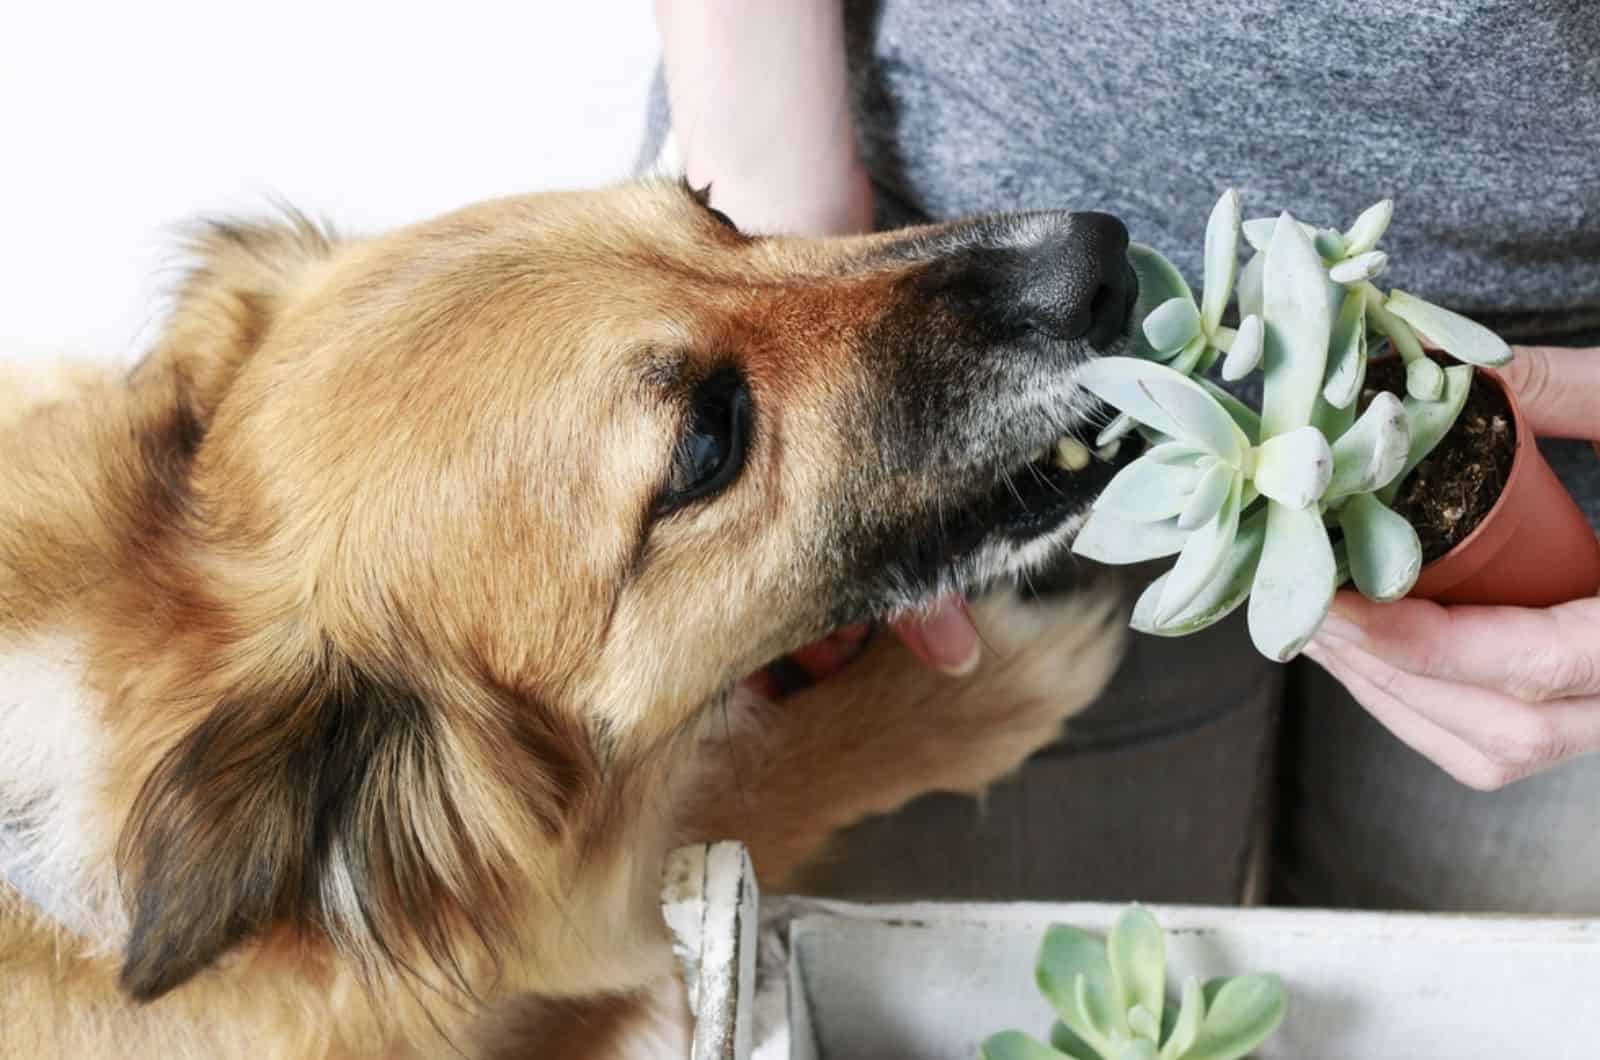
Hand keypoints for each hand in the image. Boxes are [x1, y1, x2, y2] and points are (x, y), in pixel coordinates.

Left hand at [1303, 344, 1599, 788]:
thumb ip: (1573, 393)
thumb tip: (1441, 363)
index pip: (1536, 665)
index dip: (1420, 644)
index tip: (1329, 603)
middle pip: (1502, 729)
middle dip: (1384, 674)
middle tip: (1295, 610)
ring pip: (1496, 752)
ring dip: (1391, 699)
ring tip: (1316, 629)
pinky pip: (1505, 747)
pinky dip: (1423, 712)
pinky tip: (1371, 655)